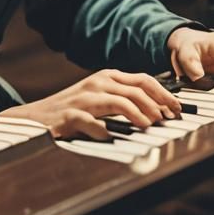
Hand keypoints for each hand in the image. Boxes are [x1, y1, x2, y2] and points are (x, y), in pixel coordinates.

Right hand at [0, 68, 183, 139]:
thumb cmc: (73, 109)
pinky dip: (106, 130)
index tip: (177, 109)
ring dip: (138, 115)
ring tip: (149, 127)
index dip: (163, 93)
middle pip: (135, 88)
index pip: (143, 79)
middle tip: (169, 119)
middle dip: (157, 103)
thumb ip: (124, 98)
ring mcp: (84, 98)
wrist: (36, 117)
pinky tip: (113, 137)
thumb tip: (157, 109)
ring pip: (118, 101)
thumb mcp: (100, 98)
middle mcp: (97, 83)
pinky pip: (93, 122)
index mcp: (107, 77)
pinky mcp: (70, 115)